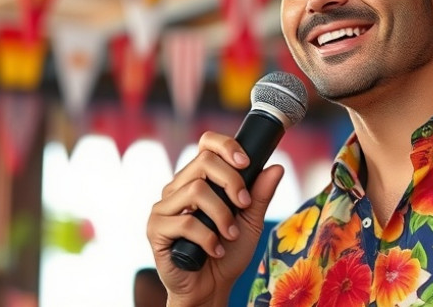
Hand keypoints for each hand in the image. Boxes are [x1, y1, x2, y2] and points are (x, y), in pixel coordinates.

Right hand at [146, 131, 283, 306]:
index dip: (226, 146)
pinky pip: (184, 222)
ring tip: (230, 234)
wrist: (211, 287)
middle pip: (203, 161)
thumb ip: (260, 195)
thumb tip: (276, 166)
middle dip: (231, 181)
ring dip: (221, 214)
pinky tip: (216, 249)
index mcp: (198, 179)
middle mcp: (178, 188)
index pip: (206, 145)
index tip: (247, 163)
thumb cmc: (229, 251)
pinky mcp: (156, 229)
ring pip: (195, 190)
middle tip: (244, 204)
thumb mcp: (251, 221)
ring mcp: (164, 207)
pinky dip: (208, 237)